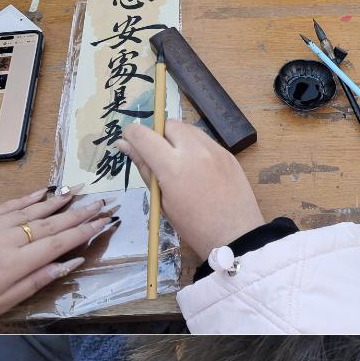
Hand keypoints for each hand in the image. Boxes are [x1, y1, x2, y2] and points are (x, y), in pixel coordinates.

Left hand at [0, 188, 113, 324]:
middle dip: (80, 212)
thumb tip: (67, 264)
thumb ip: (37, 281)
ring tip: (80, 191)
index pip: (61, 242)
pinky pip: (11, 203)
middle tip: (103, 201)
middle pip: (53, 222)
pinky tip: (44, 192)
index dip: (86, 231)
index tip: (105, 221)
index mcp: (19, 263)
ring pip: (34, 209)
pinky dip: (30, 197)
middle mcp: (10, 239)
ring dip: (59, 200)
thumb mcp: (2, 302)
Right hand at [119, 122, 264, 262]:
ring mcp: (214, 149)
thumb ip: (144, 169)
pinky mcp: (227, 153)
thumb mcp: (161, 201)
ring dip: (177, 138)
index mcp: (172, 167)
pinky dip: (194, 147)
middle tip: (158, 158)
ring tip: (178, 163)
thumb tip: (124, 145)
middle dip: (158, 135)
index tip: (128, 140)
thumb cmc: (192, 226)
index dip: (131, 134)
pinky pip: (204, 140)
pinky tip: (196, 169)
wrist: (235, 235)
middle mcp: (194, 150)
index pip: (143, 135)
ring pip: (187, 129)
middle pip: (167, 125)